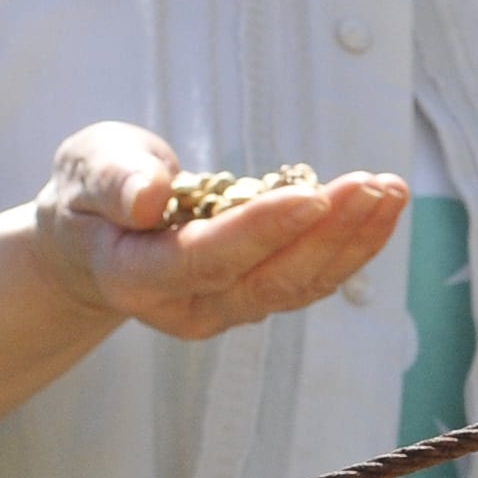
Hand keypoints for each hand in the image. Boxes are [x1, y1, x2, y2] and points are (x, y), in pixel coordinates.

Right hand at [26, 123, 407, 341]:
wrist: (94, 236)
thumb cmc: (89, 193)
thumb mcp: (86, 168)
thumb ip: (113, 181)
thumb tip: (149, 195)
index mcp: (137, 276)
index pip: (207, 259)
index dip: (261, 230)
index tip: (312, 195)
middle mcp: (187, 306)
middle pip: (268, 279)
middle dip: (328, 232)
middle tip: (373, 184)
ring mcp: (226, 309)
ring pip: (299, 285)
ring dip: (353, 239)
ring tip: (391, 190)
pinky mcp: (255, 297)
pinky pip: (311, 278)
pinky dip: (352, 244)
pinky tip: (383, 206)